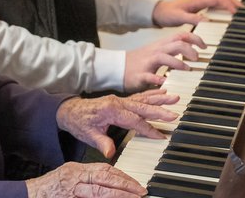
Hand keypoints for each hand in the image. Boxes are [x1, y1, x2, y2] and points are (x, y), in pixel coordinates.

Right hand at [25, 162, 145, 197]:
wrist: (27, 195)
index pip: (103, 169)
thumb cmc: (48, 189)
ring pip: (99, 193)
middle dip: (125, 185)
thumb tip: (110, 180)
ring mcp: (71, 192)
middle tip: (141, 191)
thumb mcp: (68, 175)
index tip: (135, 183)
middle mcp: (74, 179)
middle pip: (104, 179)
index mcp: (76, 170)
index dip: (121, 176)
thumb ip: (87, 177)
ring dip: (118, 196)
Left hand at [55, 89, 178, 158]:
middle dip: (159, 111)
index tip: (160, 136)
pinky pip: (139, 96)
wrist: (70, 110)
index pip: (134, 120)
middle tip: (174, 114)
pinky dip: (151, 94)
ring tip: (174, 96)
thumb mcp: (88, 134)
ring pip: (143, 99)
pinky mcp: (121, 100)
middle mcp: (117, 102)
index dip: (148, 129)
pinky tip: (162, 91)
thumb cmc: (79, 121)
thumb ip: (101, 142)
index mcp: (111, 109)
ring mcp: (120, 100)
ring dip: (159, 98)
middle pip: (142, 107)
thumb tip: (109, 152)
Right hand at [124, 32, 204, 91]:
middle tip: (197, 58)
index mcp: (161, 45)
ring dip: (178, 62)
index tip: (204, 47)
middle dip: (190, 49)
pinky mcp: (140, 75)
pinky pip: (150, 76)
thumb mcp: (157, 51)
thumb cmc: (140, 61)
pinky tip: (165, 81)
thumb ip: (172, 49)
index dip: (195, 39)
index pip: (181, 36)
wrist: (118, 68)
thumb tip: (191, 48)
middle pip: (176, 44)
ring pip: (164, 57)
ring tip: (187, 69)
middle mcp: (156, 51)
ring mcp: (147, 62)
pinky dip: (158, 78)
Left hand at [152, 0, 242, 27]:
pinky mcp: (198, 6)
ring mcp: (200, 2)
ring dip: (230, 3)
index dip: (228, 4)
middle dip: (233, 2)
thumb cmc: (167, 13)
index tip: (236, 12)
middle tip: (244, 10)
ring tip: (240, 11)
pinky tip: (227, 13)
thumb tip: (207, 21)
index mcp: (197, 0)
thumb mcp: (178, 17)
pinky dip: (223, 7)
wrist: (158, 12)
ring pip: (219, 0)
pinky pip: (214, 5)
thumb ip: (192, 18)